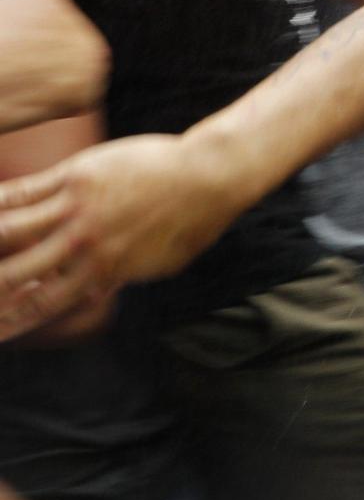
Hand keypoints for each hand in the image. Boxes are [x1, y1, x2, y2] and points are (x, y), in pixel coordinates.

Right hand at [0, 134, 240, 341]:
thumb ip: (117, 277)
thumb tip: (96, 289)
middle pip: (15, 274)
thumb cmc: (189, 223)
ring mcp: (75, 210)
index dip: (10, 321)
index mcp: (100, 273)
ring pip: (9, 231)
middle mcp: (81, 246)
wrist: (208, 177)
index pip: (43, 305)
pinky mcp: (74, 178)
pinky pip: (24, 192)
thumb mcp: (156, 266)